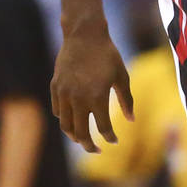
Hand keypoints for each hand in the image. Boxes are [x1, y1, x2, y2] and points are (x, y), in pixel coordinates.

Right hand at [50, 24, 133, 152]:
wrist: (84, 35)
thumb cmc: (108, 55)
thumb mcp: (121, 76)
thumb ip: (126, 100)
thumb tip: (131, 120)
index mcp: (97, 97)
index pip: (102, 128)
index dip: (109, 137)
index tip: (114, 141)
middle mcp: (78, 99)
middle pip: (81, 133)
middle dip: (89, 145)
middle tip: (96, 151)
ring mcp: (64, 94)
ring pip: (65, 125)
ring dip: (74, 136)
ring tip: (82, 139)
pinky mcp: (55, 87)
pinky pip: (58, 111)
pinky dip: (64, 119)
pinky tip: (73, 120)